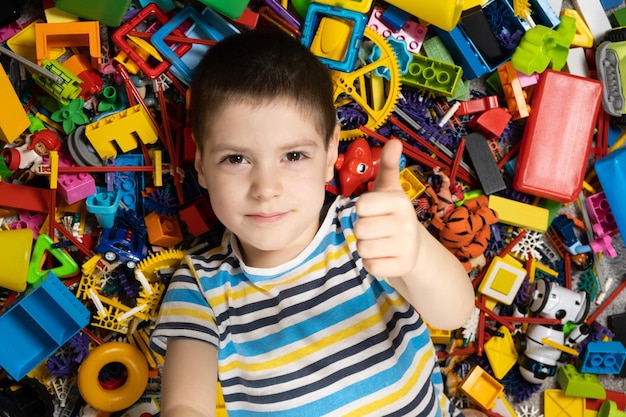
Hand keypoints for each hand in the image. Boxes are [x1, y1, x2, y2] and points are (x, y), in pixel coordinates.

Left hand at [354, 139, 419, 277]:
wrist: (416, 249)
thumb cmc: (393, 214)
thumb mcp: (390, 190)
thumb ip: (388, 166)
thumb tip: (394, 141)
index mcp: (400, 202)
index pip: (360, 205)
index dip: (362, 210)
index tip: (374, 211)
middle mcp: (406, 223)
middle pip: (359, 229)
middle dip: (362, 231)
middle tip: (377, 229)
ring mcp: (406, 247)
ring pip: (362, 249)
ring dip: (366, 247)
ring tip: (380, 242)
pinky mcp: (403, 267)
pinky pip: (370, 266)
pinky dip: (372, 264)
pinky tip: (384, 256)